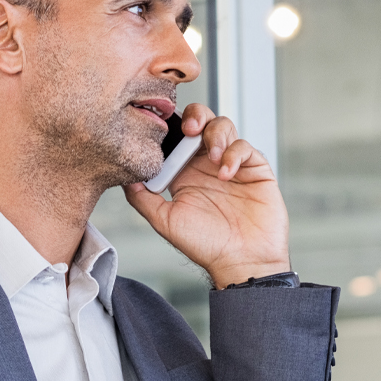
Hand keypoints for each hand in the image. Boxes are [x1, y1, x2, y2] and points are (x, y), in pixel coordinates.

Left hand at [123, 103, 291, 287]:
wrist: (241, 263)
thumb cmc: (205, 246)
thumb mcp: (165, 221)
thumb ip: (142, 198)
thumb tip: (124, 175)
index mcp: (185, 172)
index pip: (176, 136)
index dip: (171, 125)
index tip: (163, 127)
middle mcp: (207, 164)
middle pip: (201, 121)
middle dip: (195, 116)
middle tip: (188, 130)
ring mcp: (232, 164)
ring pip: (224, 126)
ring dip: (215, 134)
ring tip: (211, 158)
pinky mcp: (255, 169)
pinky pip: (245, 147)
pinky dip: (234, 154)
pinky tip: (226, 174)